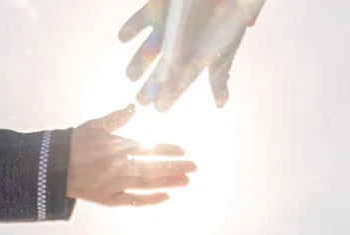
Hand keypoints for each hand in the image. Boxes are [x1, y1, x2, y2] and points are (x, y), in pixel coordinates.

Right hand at [66, 106, 194, 206]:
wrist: (52, 168)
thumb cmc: (74, 143)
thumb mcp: (94, 126)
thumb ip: (116, 118)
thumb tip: (133, 107)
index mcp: (115, 146)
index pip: (147, 148)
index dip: (167, 150)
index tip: (184, 151)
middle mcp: (117, 166)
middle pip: (152, 167)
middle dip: (175, 167)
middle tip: (195, 168)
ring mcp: (113, 184)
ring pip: (145, 184)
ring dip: (167, 182)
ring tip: (186, 181)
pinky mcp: (107, 199)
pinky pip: (132, 200)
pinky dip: (149, 200)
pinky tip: (165, 197)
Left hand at [120, 0, 264, 110]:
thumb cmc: (227, 18)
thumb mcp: (224, 50)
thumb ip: (219, 76)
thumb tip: (221, 104)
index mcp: (193, 57)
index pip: (180, 82)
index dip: (170, 94)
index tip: (159, 109)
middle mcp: (177, 46)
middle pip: (161, 70)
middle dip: (151, 85)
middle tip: (141, 100)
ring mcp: (165, 28)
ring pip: (148, 50)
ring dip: (138, 63)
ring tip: (130, 75)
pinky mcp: (156, 11)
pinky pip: (140, 21)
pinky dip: (131, 28)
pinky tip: (123, 38)